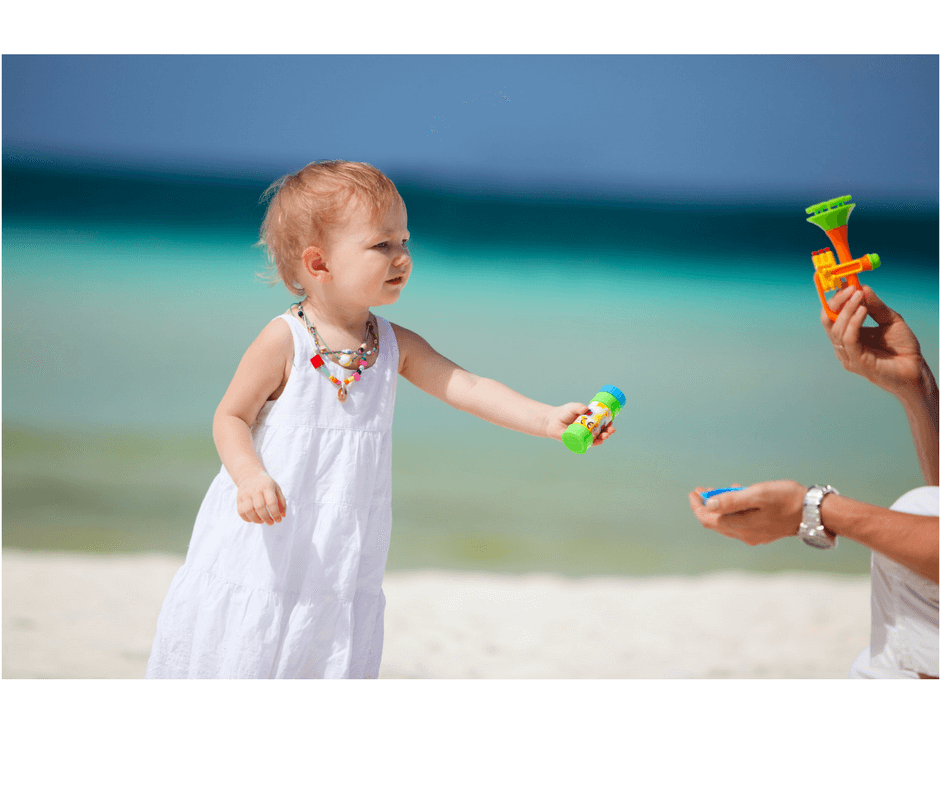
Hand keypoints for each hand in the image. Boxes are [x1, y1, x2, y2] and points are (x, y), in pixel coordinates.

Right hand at [236, 471, 286, 524]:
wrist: (250, 475)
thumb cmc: (266, 485)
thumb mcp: (277, 489)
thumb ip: (281, 502)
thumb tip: (283, 516)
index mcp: (267, 487)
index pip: (271, 502)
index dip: (275, 513)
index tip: (279, 520)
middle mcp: (255, 490)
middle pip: (259, 507)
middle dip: (266, 518)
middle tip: (271, 523)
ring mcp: (245, 494)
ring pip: (248, 511)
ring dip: (256, 520)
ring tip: (262, 521)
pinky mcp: (239, 499)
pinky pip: (240, 512)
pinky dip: (247, 519)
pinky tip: (254, 519)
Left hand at [549, 402, 615, 445]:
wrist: (551, 421)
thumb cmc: (563, 413)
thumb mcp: (573, 407)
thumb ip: (579, 407)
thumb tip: (586, 409)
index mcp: (590, 421)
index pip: (602, 424)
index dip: (608, 424)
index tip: (611, 422)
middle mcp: (588, 430)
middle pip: (601, 433)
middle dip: (607, 432)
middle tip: (610, 431)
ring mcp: (583, 436)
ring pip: (595, 439)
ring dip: (602, 438)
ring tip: (605, 436)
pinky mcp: (577, 442)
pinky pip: (586, 444)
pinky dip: (593, 443)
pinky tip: (598, 442)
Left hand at [688, 481, 805, 544]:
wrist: (815, 513)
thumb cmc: (786, 499)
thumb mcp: (757, 494)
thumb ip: (732, 500)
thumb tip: (708, 504)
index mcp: (740, 526)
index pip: (707, 519)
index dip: (697, 506)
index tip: (694, 492)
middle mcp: (744, 535)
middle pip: (715, 522)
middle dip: (706, 506)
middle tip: (701, 490)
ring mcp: (754, 535)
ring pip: (727, 522)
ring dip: (720, 507)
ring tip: (717, 490)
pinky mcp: (763, 532)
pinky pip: (740, 522)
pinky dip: (734, 509)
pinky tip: (738, 495)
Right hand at [823, 285, 924, 396]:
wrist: (915, 370)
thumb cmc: (903, 348)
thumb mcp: (889, 320)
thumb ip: (876, 306)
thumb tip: (863, 288)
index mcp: (849, 336)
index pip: (832, 316)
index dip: (836, 300)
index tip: (848, 284)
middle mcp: (844, 346)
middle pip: (828, 321)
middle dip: (837, 302)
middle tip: (850, 288)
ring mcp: (848, 355)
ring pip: (836, 329)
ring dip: (847, 310)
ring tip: (859, 296)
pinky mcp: (856, 362)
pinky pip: (848, 339)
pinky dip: (853, 322)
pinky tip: (863, 310)